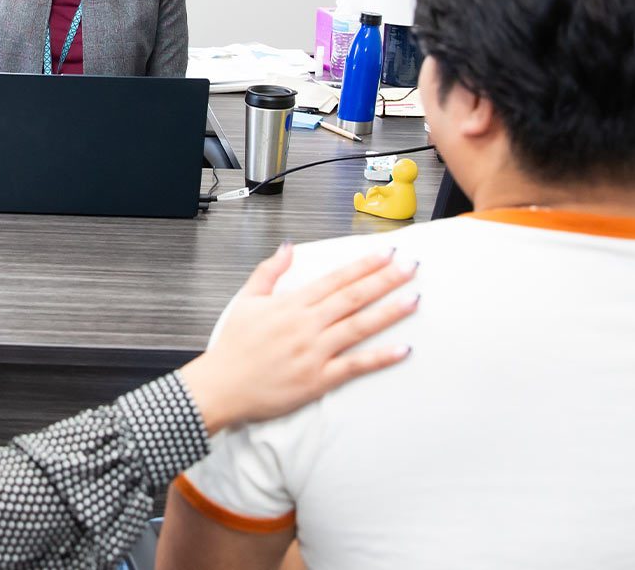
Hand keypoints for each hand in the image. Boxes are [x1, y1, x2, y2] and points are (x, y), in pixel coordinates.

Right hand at [178, 245, 416, 433]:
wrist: (221, 387)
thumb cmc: (233, 347)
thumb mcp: (246, 300)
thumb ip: (269, 271)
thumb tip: (289, 247)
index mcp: (291, 305)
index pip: (336, 279)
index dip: (364, 265)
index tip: (387, 253)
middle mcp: (306, 325)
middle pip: (354, 297)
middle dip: (385, 280)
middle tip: (411, 267)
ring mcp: (314, 352)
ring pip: (359, 327)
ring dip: (389, 312)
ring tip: (414, 299)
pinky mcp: (318, 379)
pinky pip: (355, 366)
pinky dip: (380, 357)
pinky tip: (402, 349)